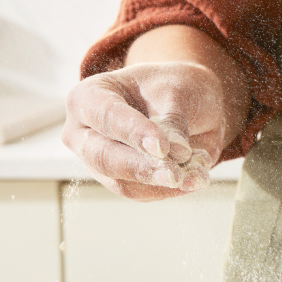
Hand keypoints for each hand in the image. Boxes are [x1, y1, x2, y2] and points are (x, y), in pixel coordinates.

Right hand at [62, 61, 229, 199]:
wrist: (187, 104)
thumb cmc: (174, 88)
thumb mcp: (179, 90)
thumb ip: (174, 119)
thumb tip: (177, 151)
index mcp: (90, 96)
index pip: (106, 116)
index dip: (133, 132)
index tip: (162, 147)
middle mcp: (85, 132)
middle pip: (104, 157)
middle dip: (142, 168)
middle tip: (174, 175)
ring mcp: (99, 160)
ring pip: (122, 183)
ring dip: (162, 184)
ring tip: (196, 176)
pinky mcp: (120, 181)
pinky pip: (142, 194)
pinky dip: (171, 190)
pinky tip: (196, 178)